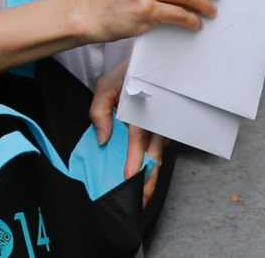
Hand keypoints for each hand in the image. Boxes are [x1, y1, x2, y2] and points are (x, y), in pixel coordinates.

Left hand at [91, 62, 170, 200]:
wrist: (153, 61)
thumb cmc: (127, 74)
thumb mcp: (106, 86)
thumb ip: (100, 112)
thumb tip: (102, 140)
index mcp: (142, 114)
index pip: (138, 143)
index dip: (134, 163)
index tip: (129, 181)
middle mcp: (157, 124)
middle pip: (153, 160)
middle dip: (147, 183)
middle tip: (139, 203)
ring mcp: (164, 128)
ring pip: (158, 158)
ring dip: (151, 178)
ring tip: (141, 198)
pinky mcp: (165, 130)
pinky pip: (159, 151)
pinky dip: (152, 166)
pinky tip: (144, 178)